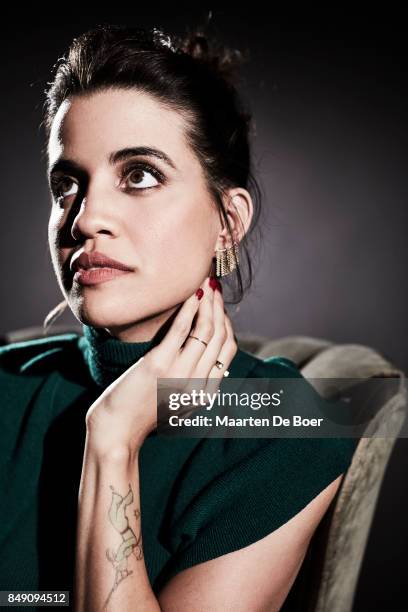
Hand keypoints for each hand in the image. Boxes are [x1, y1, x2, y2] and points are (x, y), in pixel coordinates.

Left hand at [85, 276, 237, 458]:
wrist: (117, 432)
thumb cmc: (141, 416)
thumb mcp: (177, 403)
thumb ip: (194, 383)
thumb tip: (207, 359)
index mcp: (205, 393)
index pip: (228, 351)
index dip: (227, 324)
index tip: (219, 307)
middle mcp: (198, 383)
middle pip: (220, 338)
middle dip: (220, 308)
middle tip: (215, 288)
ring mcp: (180, 374)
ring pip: (206, 331)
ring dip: (208, 303)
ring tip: (205, 284)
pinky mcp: (159, 365)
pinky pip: (182, 331)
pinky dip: (189, 309)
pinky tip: (191, 295)